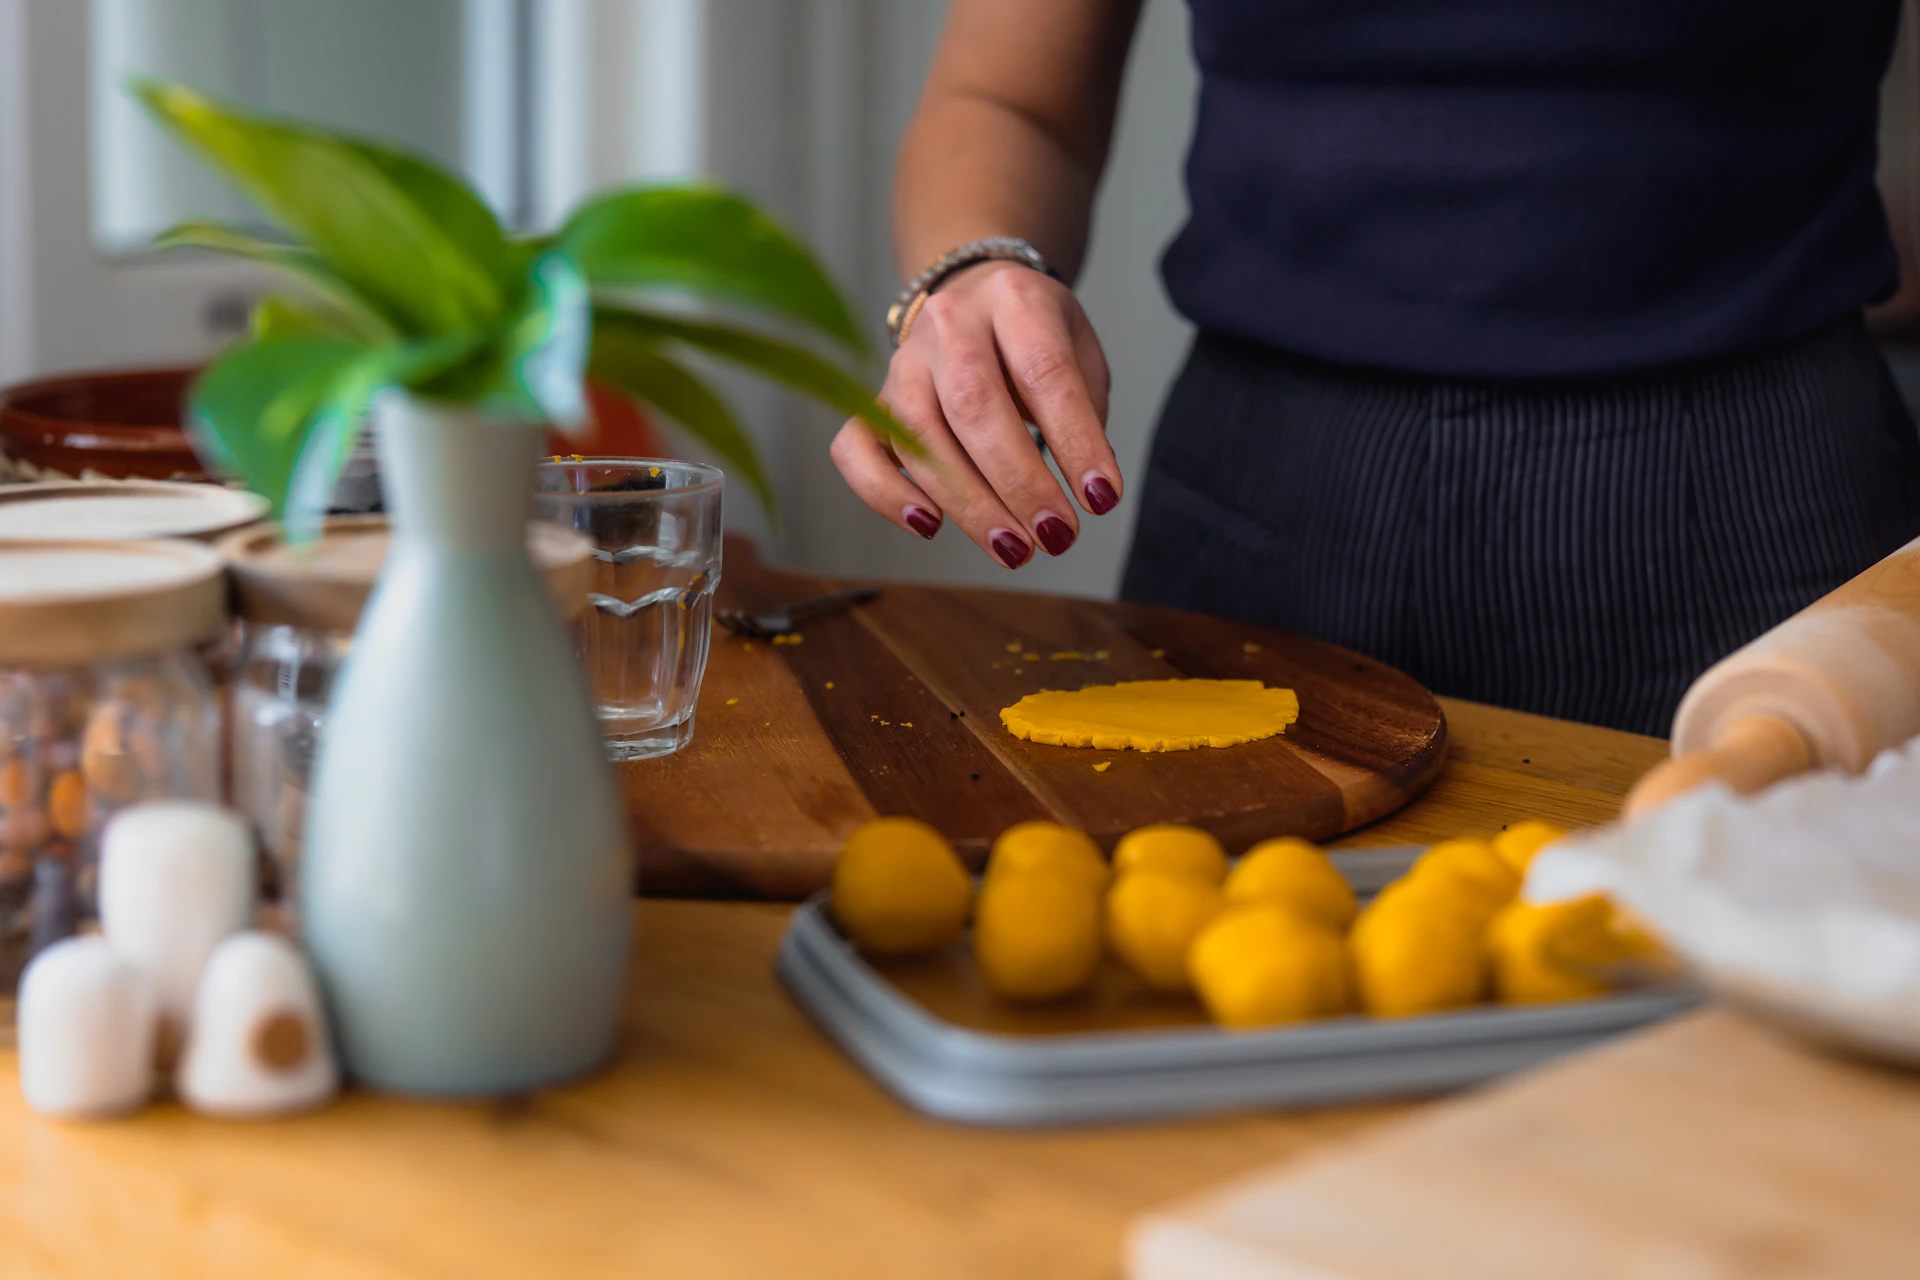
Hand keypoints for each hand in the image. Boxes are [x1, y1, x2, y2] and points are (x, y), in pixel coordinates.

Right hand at [831, 260, 1118, 566]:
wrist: (978, 298)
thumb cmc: (1035, 341)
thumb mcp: (1079, 355)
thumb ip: (1083, 414)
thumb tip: (1084, 492)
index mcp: (1013, 298)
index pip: (1044, 371)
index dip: (1075, 440)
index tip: (1101, 497)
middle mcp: (950, 322)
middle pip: (973, 403)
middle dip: (1018, 481)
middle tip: (1055, 536)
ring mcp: (904, 361)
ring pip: (918, 433)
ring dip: (967, 503)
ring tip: (1014, 549)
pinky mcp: (872, 400)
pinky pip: (856, 448)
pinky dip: (884, 493)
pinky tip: (929, 526)